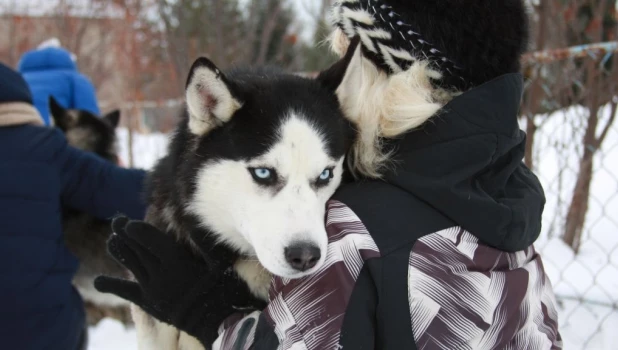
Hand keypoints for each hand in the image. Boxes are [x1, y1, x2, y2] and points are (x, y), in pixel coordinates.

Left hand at [95, 217, 265, 344]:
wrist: (219, 325)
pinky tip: (97, 282)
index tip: (129, 223)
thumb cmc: (224, 292)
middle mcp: (160, 275)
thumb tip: (194, 219)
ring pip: (132, 267)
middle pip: (139, 251)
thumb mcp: (220, 265)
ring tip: (111, 240)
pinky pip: (128, 293)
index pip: (152, 241)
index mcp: (177, 263)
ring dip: (121, 252)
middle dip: (126, 235)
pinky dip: (113, 286)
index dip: (139, 231)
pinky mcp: (151, 304)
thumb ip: (205, 242)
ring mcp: (153, 290)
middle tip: (116, 221)